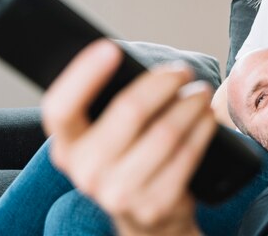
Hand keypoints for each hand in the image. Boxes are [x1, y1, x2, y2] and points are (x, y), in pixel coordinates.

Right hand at [42, 39, 214, 235]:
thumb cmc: (126, 162)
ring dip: (190, 105)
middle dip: (164, 83)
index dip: (83, 75)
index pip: (61, 108)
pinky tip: (206, 118)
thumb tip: (133, 64)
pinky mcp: (154, 205)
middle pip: (129, 111)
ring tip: (200, 93)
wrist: (145, 222)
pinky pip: (186, 154)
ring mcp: (119, 193)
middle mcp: (86, 172)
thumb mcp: (105, 139)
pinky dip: (201, 129)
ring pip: (165, 131)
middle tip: (183, 71)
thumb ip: (107, 108)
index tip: (111, 49)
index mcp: (67, 148)